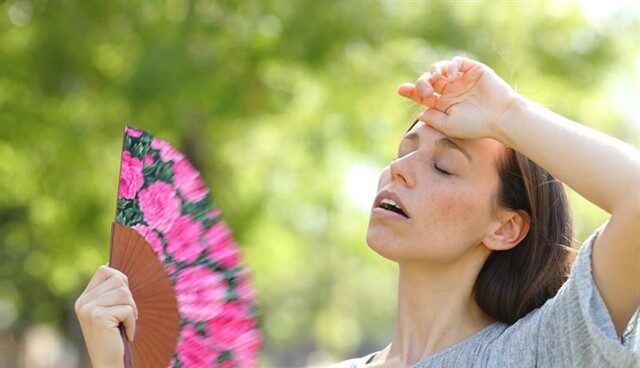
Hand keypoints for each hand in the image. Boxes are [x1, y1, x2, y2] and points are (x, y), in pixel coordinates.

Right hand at [75, 265, 137, 367]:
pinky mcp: (98, 317)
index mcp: (84, 298)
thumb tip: (113, 267)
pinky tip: (125, 334)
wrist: (107, 362)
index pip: (104, 270)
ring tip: (124, 324)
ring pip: (124, 293)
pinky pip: (127, 310)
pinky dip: (132, 323)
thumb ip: (111, 292)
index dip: (120, 280)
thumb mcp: (110, 311)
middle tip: (126, 316)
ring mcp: (88, 309)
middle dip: (129, 298)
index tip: (123, 299)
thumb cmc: (114, 336)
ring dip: (131, 311)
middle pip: (118, 280)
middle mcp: (83, 302)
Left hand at [397, 56, 520, 139]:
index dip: (411, 91)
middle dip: (421, 83)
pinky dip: (450, 65)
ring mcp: (460, 79)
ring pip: (439, 69)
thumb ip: (433, 118)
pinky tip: (450, 75)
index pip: (423, 95)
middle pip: (428, 81)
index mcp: (443, 104)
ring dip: (433, 72)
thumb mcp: (449, 125)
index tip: (400, 90)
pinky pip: (456, 62)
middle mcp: (450, 91)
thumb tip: (418, 112)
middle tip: (425, 92)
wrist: (500, 117)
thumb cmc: (476, 125)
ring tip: (436, 79)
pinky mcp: (472, 70)